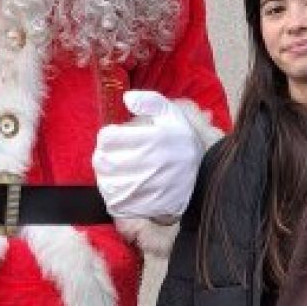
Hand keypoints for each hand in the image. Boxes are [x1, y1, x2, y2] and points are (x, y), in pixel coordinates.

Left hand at [93, 90, 205, 219]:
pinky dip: (113, 193)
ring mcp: (142, 189)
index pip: (108, 138)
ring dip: (106, 174)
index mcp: (152, 140)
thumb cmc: (183, 143)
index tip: (116, 137)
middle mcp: (146, 165)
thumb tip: (127, 98)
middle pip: (102, 160)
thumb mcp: (173, 115)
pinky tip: (123, 185)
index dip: (109, 135)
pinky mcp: (141, 207)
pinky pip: (112, 200)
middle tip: (114, 154)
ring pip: (104, 180)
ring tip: (119, 169)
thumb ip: (150, 101)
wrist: (204, 179)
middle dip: (104, 154)